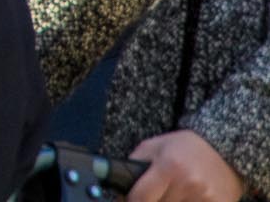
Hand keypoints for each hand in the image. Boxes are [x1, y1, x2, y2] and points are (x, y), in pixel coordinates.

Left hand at [128, 131, 245, 201]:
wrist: (224, 151)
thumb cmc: (185, 148)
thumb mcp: (154, 146)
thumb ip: (133, 164)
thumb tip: (118, 190)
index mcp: (169, 166)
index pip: (141, 197)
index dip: (130, 201)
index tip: (129, 200)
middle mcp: (189, 183)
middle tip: (153, 194)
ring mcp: (206, 198)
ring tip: (172, 194)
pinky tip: (186, 199)